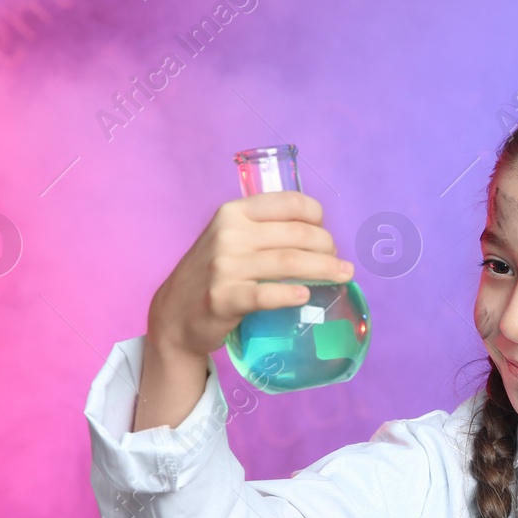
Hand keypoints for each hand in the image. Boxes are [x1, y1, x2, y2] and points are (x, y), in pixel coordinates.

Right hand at [145, 190, 353, 359]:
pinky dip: (289, 295)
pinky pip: (264, 295)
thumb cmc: (214, 274)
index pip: (290, 203)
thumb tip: (317, 235)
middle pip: (298, 235)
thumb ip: (263, 230)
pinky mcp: (223, 298)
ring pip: (289, 263)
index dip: (318, 217)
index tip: (326, 233)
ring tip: (343, 277)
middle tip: (340, 264)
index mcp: (234, 213)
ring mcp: (224, 267)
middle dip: (328, 248)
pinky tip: (305, 297)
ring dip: (324, 270)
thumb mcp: (230, 238)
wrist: (174, 313)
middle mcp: (229, 234)